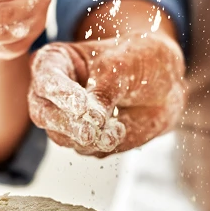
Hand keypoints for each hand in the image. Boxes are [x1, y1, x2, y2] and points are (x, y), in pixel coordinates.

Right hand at [28, 33, 186, 156]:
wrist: (166, 84)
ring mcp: (65, 119)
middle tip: (89, 132)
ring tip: (117, 129)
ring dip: (89, 138)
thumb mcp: (124, 65)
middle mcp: (52, 92)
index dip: (60, 93)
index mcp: (55, 61)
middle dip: (67, 124)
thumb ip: (105, 90)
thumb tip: (92, 120)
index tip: (81, 105)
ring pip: (62, 137)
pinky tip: (121, 129)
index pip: (46, 79)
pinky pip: (86, 150)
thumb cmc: (140, 60)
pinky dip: (103, 144)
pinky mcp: (82, 140)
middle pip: (43, 113)